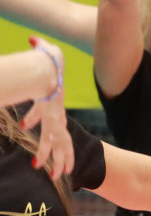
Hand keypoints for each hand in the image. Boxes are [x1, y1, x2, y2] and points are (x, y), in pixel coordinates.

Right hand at [21, 38, 73, 179]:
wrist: (45, 69)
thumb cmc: (43, 61)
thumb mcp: (42, 54)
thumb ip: (39, 47)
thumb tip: (33, 40)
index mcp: (52, 101)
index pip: (45, 114)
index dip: (35, 118)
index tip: (25, 124)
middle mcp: (56, 112)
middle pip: (59, 135)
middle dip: (57, 150)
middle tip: (57, 166)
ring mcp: (56, 117)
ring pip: (59, 143)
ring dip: (57, 159)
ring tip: (56, 175)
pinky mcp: (54, 121)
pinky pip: (57, 143)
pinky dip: (56, 157)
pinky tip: (54, 169)